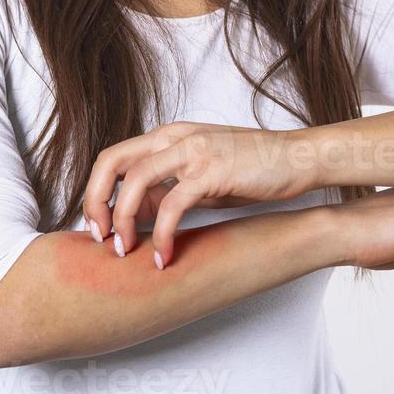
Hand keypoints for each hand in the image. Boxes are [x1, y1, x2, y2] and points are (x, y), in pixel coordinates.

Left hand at [83, 121, 317, 266]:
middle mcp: (175, 137)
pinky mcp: (212, 170)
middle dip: (96, 203)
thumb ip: (167, 187)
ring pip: (136, 182)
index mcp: (169, 136)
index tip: (98, 228)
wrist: (298, 158)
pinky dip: (163, 235)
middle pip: (111, 162)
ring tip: (127, 252)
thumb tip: (136, 213)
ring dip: (125, 221)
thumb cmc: (253, 169)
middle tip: (101, 240)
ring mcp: (193, 150)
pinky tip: (166, 257)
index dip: (96, 193)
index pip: (113, 158)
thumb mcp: (201, 176)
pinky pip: (173, 205)